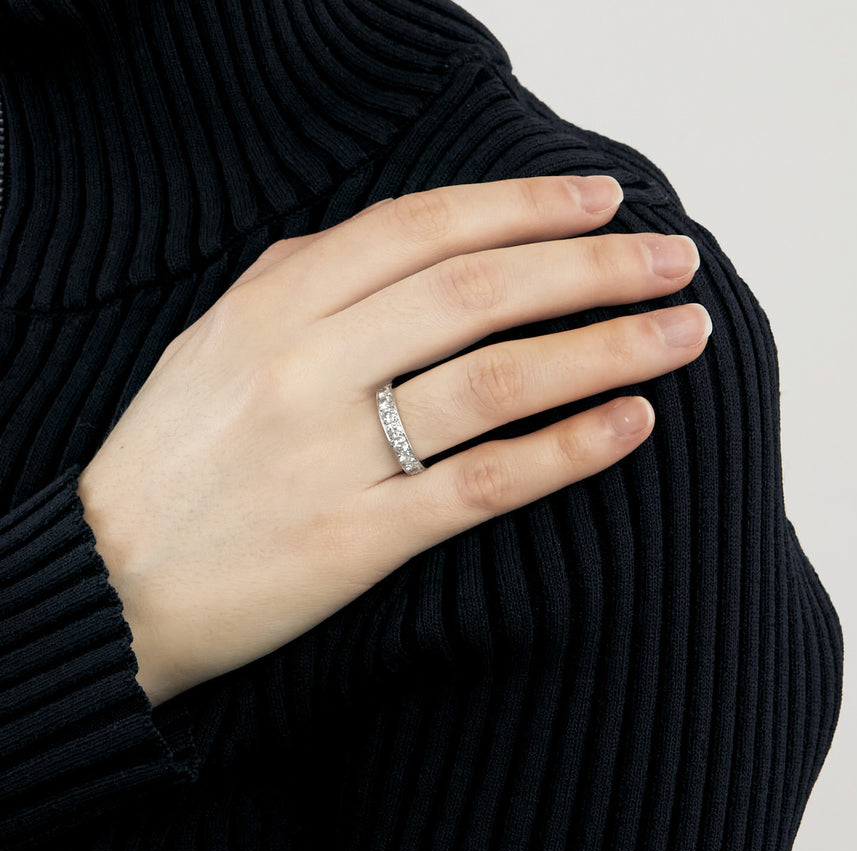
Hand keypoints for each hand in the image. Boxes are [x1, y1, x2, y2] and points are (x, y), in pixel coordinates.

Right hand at [76, 175, 708, 706]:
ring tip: (683, 334)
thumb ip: (302, 279)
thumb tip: (407, 243)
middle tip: (674, 259)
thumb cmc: (172, 457)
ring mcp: (334, 455)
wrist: (110, 583)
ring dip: (605, 349)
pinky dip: (566, 450)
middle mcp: (305, 366)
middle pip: (480, 293)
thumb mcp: (214, 340)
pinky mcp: (357, 540)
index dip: (524, 206)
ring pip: (498, 381)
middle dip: (592, 267)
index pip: (424, 229)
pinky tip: (631, 423)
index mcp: (271, 305)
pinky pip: (482, 485)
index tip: (603, 200)